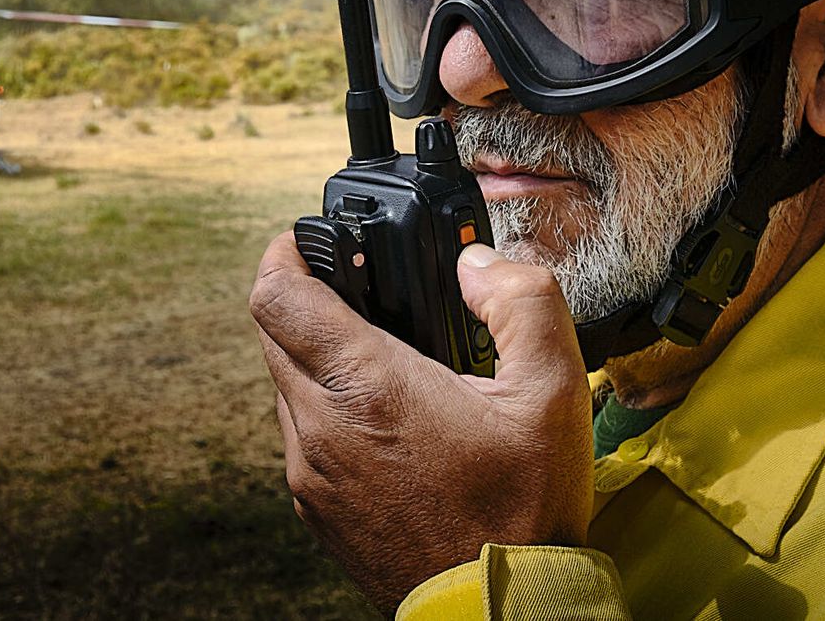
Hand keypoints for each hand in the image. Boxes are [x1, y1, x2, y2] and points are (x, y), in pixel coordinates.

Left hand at [248, 233, 592, 611]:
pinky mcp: (316, 510)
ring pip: (283, 386)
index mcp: (365, 387)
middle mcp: (320, 428)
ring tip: (377, 353)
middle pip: (271, 334)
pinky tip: (382, 416)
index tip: (306, 240)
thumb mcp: (553, 391)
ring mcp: (311, 474)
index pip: (277, 295)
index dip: (283, 253)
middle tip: (351, 287)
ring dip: (313, 358)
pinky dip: (325, 408)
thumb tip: (480, 264)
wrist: (497, 611)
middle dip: (302, 299)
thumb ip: (523, 303)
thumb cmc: (523, 512)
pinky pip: (299, 436)